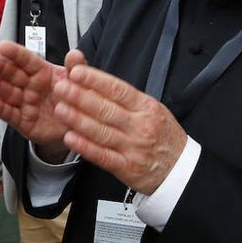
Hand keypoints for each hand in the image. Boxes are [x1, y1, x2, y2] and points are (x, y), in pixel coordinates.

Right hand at [0, 41, 70, 157]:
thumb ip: (75, 68)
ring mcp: (25, 104)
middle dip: (1, 67)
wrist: (78, 127)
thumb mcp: (78, 82)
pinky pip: (10, 115)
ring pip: (8, 93)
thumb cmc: (74, 99)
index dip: (15, 53)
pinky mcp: (23, 122)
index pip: (27, 60)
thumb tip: (75, 53)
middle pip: (13, 75)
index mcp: (42, 72)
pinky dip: (0, 110)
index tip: (2, 46)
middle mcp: (30, 86)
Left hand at [50, 50, 187, 194]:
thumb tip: (96, 81)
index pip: (118, 89)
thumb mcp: (151, 110)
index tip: (76, 72)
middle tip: (61, 87)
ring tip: (60, 109)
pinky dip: (85, 147)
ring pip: (102, 132)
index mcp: (146, 107)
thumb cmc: (163, 136)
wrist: (181, 170)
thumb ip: (126, 98)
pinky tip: (70, 138)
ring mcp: (134, 148)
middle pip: (107, 109)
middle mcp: (140, 126)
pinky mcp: (127, 168)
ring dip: (78, 120)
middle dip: (80, 97)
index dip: (96, 80)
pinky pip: (103, 156)